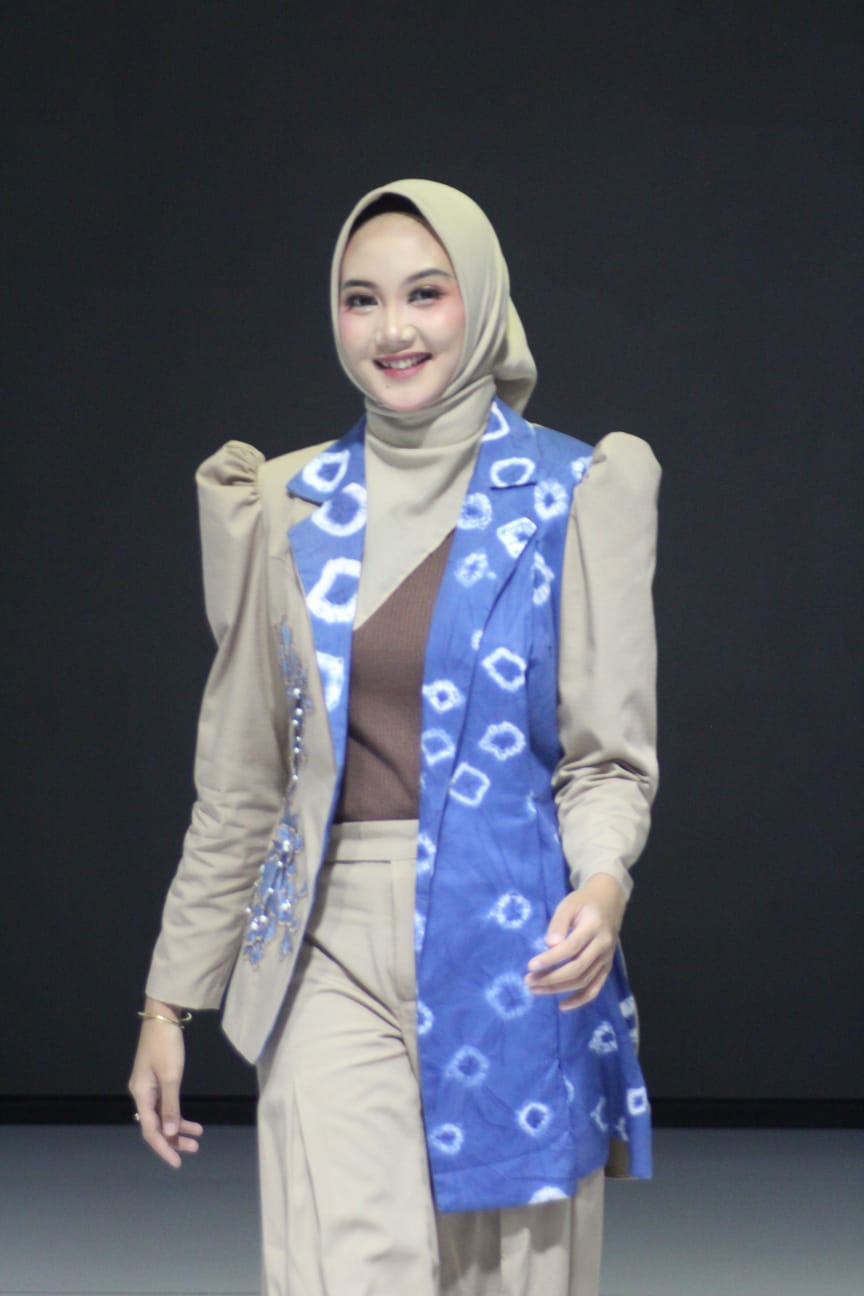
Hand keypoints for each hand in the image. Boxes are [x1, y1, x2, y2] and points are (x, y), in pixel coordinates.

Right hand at [128, 998, 203, 1167]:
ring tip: (197, 1139)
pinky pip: (165, 1105)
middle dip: (173, 1139)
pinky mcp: (157, 1080)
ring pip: (162, 1116)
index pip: (150, 1129)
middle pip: (155, 1125)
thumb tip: (170, 1132)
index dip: (163, 1147)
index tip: (177, 1162)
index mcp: (141, 1094)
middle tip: (194, 1149)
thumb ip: (171, 1106)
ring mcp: (149, 1087)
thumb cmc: (166, 1045)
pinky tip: (191, 1122)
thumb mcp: (171, 1076)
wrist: (163, 1016)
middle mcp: (142, 1093)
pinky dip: (177, 1114)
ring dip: (178, 1128)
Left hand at [524, 874, 625, 1010]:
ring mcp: (606, 959)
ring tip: (536, 989)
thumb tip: (549, 945)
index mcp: (593, 927)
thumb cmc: (583, 902)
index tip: (530, 966)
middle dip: (551, 978)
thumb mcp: (568, 904)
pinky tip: (563, 1006)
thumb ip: (559, 923)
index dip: (550, 959)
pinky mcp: (606, 967)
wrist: (608, 902)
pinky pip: (595, 988)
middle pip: (577, 968)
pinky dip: (580, 1000)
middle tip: (528, 981)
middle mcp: (603, 946)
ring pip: (583, 980)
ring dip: (559, 989)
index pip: (570, 948)